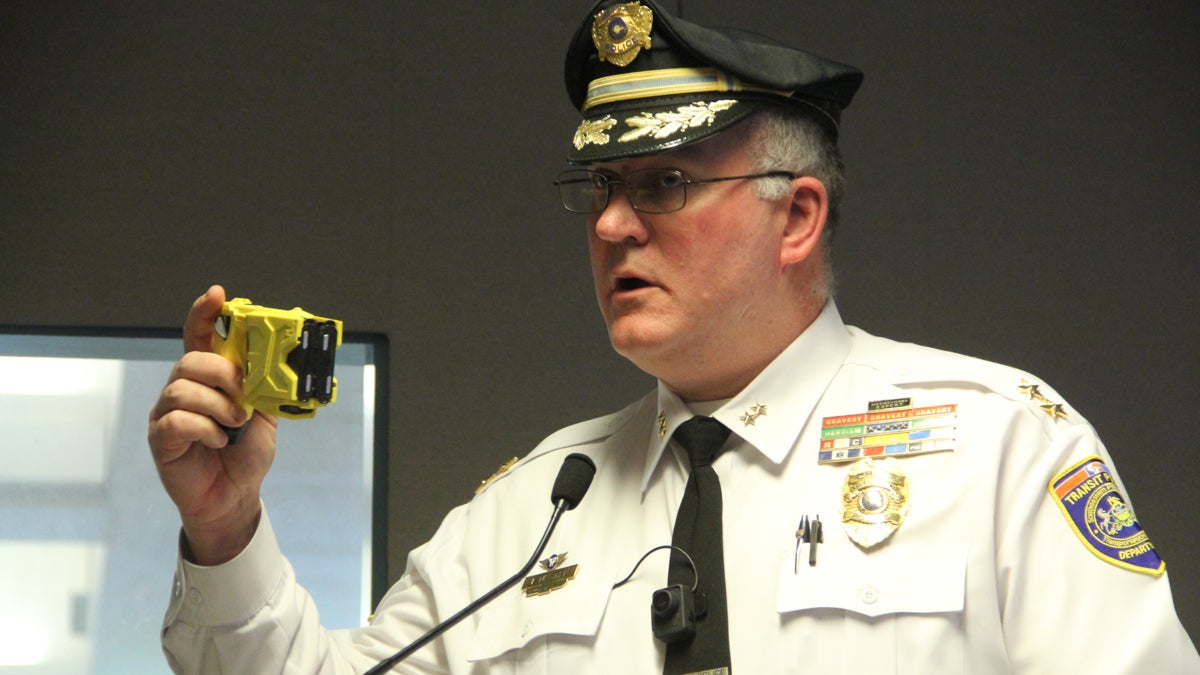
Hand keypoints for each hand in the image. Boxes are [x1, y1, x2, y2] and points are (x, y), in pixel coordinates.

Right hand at [148, 285, 278, 564]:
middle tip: (243, 399)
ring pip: (182, 390)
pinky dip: (204, 430)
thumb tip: (276, 361)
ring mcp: (167, 413)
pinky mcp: (160, 439)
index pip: (200, 338)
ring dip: (218, 406)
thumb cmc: (245, 454)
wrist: (234, 496)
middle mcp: (183, 390)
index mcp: (209, 379)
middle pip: (191, 361)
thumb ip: (264, 388)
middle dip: (222, 374)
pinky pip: (176, 421)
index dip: (206, 314)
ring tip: (234, 425)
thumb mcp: (264, 416)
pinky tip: (217, 441)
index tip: (218, 294)